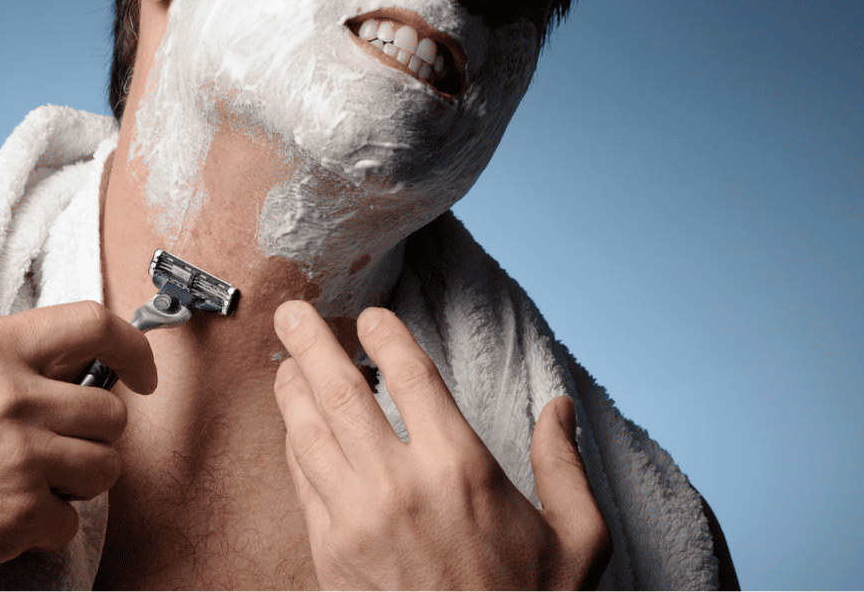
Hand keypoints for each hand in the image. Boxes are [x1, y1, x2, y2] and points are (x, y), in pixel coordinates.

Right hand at [0, 301, 155, 589]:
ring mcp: (19, 454)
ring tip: (20, 485)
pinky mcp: (18, 512)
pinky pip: (69, 521)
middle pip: (111, 412)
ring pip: (104, 467)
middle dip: (92, 438)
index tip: (142, 375)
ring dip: (74, 484)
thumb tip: (81, 369)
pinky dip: (41, 529)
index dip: (134, 349)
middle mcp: (12, 393)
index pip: (95, 323)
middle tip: (51, 452)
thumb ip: (10, 362)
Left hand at [272, 301, 608, 589]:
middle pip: (340, 389)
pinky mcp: (329, 553)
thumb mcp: (577, 541)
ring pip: (308, 431)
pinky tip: (297, 426)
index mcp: (461, 467)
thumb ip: (564, 466)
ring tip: (286, 362)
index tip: (370, 317)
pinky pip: (301, 479)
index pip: (409, 373)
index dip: (384, 334)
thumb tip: (559, 408)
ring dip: (292, 389)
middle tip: (293, 311)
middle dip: (310, 341)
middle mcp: (401, 485)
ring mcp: (356, 520)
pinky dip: (294, 444)